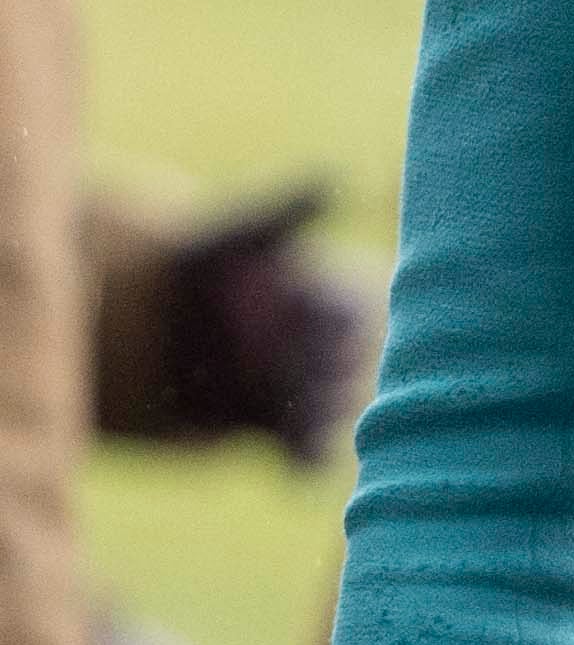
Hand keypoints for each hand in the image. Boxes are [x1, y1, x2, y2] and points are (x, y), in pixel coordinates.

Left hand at [149, 193, 371, 457]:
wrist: (141, 325)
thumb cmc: (197, 265)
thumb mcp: (239, 234)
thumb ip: (285, 209)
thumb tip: (336, 177)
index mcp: (332, 298)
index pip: (360, 311)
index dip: (345, 318)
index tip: (312, 312)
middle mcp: (327, 350)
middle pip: (353, 369)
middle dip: (335, 374)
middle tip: (308, 376)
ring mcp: (308, 394)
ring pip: (336, 414)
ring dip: (324, 419)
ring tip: (304, 422)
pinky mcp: (282, 432)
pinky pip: (308, 455)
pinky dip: (307, 461)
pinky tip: (297, 466)